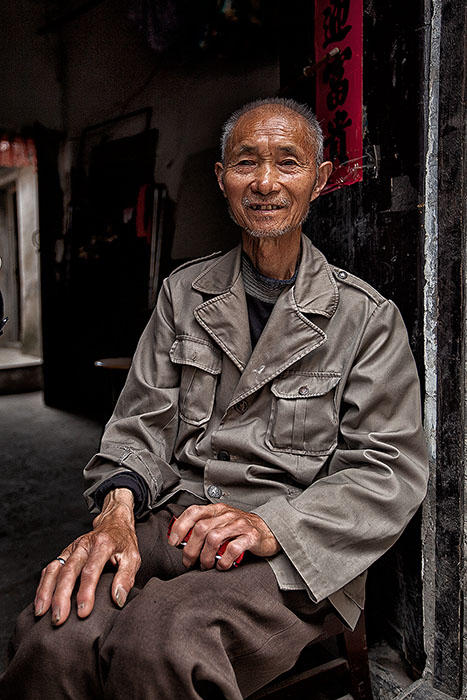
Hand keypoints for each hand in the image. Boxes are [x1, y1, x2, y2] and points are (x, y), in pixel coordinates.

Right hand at [34, 488, 140, 625]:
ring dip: (46, 591)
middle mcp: (84, 545)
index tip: (83, 612)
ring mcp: (72, 548)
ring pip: (54, 569)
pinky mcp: (64, 553)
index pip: (91, 570)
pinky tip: (41, 602)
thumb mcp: (133, 558)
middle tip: (59, 619)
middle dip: (61, 596)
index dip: (86, 592)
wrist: (114, 523)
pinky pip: (50, 568)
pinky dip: (43, 585)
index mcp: (103, 544)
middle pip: (69, 571)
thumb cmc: (123, 544)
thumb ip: (126, 578)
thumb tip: (118, 599)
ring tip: (42, 613)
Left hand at [167, 503, 279, 570]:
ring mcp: (239, 525)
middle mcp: (227, 514)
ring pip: (214, 538)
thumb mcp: (221, 523)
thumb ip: (205, 527)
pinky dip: (223, 560)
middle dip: (190, 549)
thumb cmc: (241, 530)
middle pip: (201, 528)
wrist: (269, 531)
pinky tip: (222, 566)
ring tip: (205, 566)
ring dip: (205, 556)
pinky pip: (232, 548)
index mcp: (217, 510)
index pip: (194, 512)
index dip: (180, 526)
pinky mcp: (251, 537)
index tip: (173, 542)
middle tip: (189, 562)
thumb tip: (181, 541)